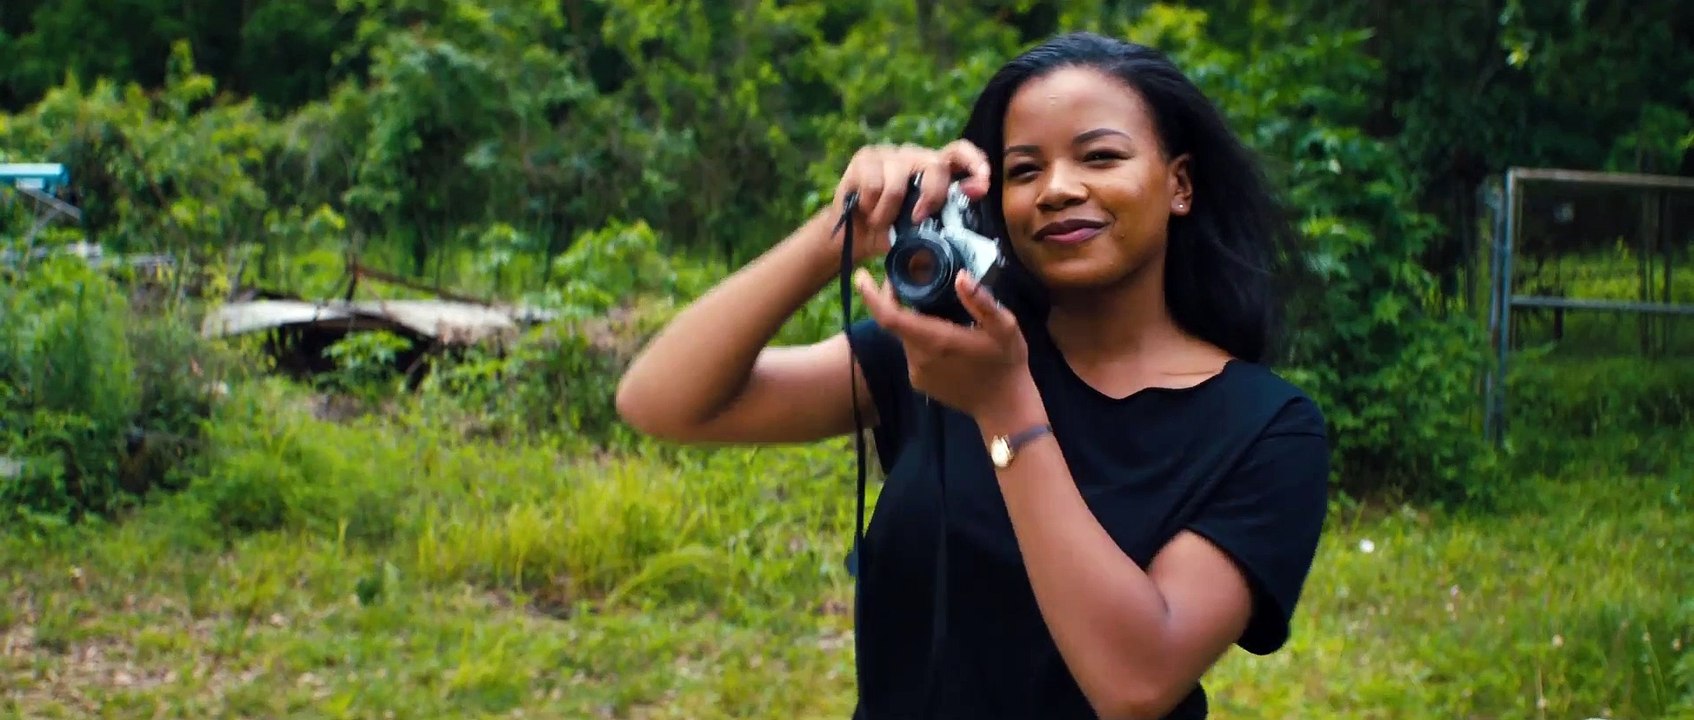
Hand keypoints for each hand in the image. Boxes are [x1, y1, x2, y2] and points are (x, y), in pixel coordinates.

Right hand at [831, 141, 992, 263]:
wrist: (853, 237)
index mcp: (933, 171)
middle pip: (934, 165)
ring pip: (899, 180)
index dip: (974, 162)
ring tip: (881, 221)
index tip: (982, 185)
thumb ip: (940, 230)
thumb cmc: (891, 234)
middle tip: (916, 220)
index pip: (959, 153)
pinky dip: (871, 207)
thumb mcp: (920, 236)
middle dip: (931, 196)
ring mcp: (888, 154)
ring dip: (889, 212)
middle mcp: (914, 156)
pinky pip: (874, 184)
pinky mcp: (864, 158)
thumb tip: (963, 238)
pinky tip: (866, 210)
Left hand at [853, 265, 1039, 423]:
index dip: (872, 296)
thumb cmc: (1007, 363)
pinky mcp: (919, 383)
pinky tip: (941, 333)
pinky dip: (919, 338)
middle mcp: (919, 358)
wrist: (1004, 406)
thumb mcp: (1005, 326)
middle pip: (894, 323)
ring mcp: (917, 373)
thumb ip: (981, 301)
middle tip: (910, 279)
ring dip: (911, 320)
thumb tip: (961, 276)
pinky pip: (912, 353)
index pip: (890, 317)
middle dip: (896, 300)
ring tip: (931, 303)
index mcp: (936, 341)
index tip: (862, 276)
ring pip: (905, 337)